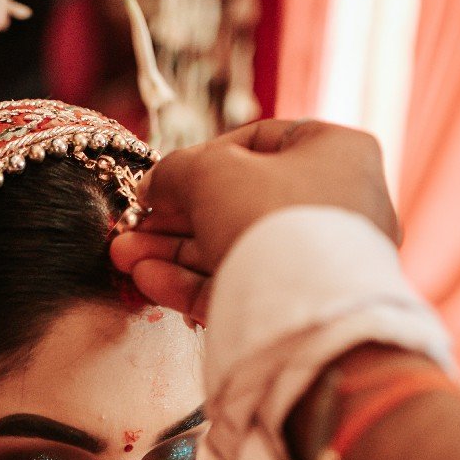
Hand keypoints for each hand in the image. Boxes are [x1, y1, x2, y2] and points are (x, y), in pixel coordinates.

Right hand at [110, 120, 399, 324]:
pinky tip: (148, 280)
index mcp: (334, 152)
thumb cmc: (272, 219)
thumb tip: (153, 186)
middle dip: (175, 218)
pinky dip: (193, 283)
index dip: (200, 159)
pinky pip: (241, 285)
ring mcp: (318, 261)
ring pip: (234, 248)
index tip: (159, 182)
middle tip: (131, 227)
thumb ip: (176, 170)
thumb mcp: (213, 173)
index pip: (258, 143)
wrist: (308, 317)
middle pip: (238, 202)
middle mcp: (336, 204)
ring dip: (173, 253)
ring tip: (124, 257)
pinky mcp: (298, 307)